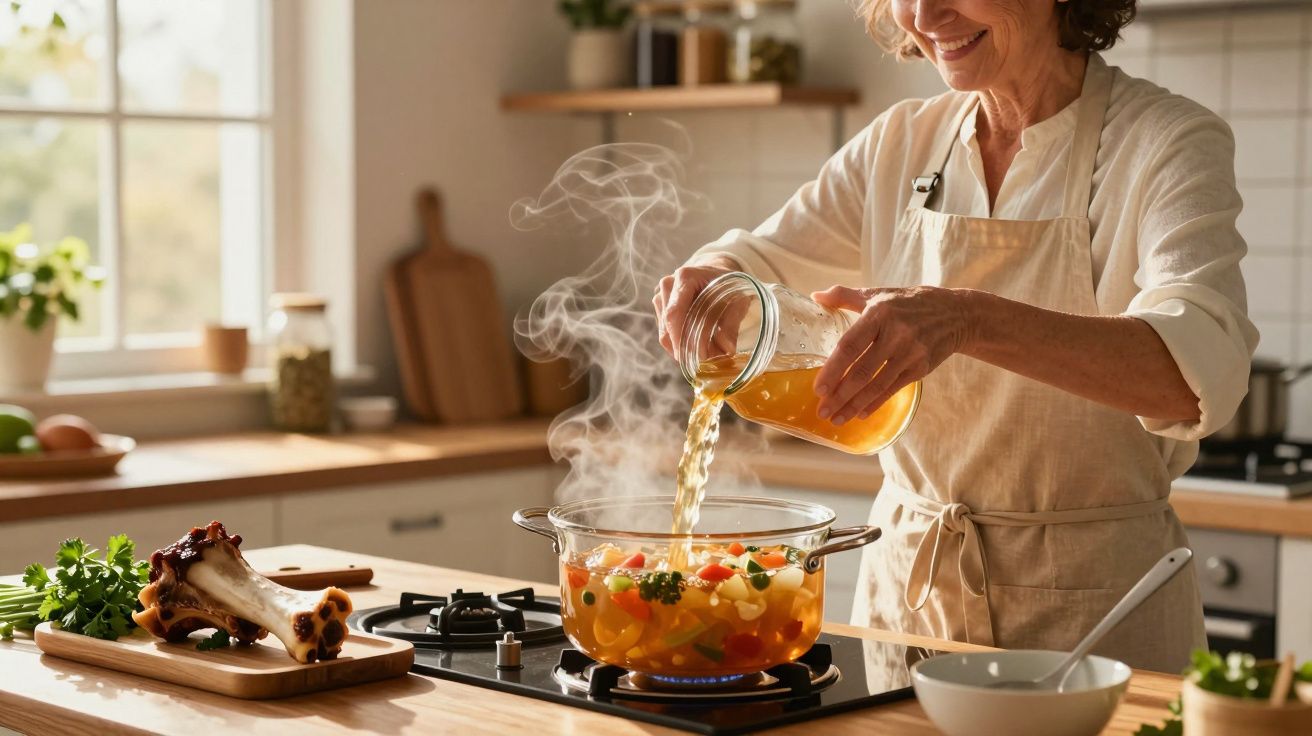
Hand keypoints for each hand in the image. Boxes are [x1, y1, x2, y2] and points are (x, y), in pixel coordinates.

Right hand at [653, 257, 738, 357]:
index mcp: (685, 277)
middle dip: (685, 347)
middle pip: (668, 325)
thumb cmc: (728, 284)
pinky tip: (695, 348)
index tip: (693, 356)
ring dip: (682, 348)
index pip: (675, 312)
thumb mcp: (737, 299)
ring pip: (665, 332)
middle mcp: (668, 285)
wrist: (716, 274)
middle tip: (706, 361)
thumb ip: (732, 322)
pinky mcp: (660, 309)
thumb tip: (728, 349)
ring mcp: (661, 297)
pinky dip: (679, 345)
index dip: (681, 337)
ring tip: (705, 355)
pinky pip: (665, 334)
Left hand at [811, 285, 971, 423]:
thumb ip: (844, 295)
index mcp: (879, 313)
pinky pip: (893, 389)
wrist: (956, 314)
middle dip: (839, 395)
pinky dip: (875, 403)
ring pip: (877, 385)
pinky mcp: (921, 367)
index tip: (818, 388)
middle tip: (822, 411)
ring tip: (837, 419)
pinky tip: (860, 413)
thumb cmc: (908, 303)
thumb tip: (816, 296)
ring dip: (854, 405)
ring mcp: (910, 352)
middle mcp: (895, 334)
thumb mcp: (878, 294)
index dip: (833, 369)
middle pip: (862, 371)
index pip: (850, 345)